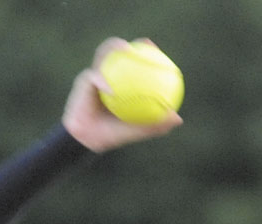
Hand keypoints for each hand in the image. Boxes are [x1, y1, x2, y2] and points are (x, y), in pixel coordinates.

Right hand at [62, 38, 182, 152]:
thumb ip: (156, 123)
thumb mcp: (138, 130)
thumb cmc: (113, 134)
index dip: (144, 52)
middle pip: (116, 51)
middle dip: (126, 43)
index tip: (155, 49)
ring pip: (103, 55)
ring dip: (112, 49)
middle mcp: (108, 74)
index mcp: (121, 81)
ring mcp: (95, 75)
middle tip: (139, 43)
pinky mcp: (83, 82)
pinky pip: (93, 78)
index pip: (132, 62)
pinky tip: (110, 89)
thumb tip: (178, 119)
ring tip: (123, 50)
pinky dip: (102, 83)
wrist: (90, 141)